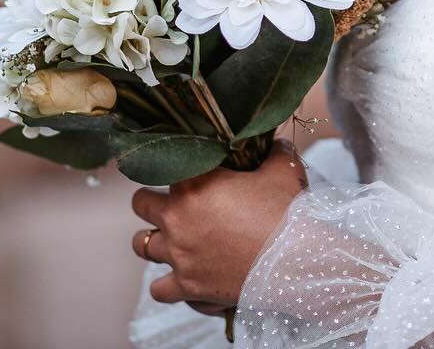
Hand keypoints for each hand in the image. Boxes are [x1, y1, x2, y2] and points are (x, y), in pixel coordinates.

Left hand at [132, 141, 307, 307]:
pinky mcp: (187, 285)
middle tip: (171, 204)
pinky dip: (167, 285)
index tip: (189, 172)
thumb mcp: (283, 171)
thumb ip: (274, 152)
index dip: (177, 167)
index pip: (166, 164)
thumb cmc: (286, 212)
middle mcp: (176, 216)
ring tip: (168, 240)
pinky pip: (159, 290)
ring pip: (140, 244)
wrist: (293, 260)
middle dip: (151, 201)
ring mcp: (178, 252)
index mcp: (194, 182)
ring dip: (152, 240)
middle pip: (141, 202)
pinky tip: (180, 279)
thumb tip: (276, 142)